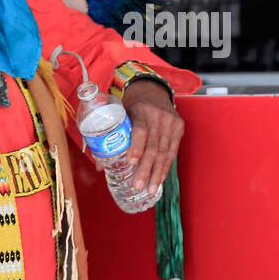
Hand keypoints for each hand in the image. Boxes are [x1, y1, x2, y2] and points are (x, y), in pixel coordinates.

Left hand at [118, 79, 183, 195]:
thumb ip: (109, 134)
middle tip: (138, 185)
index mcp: (142, 110)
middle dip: (146, 168)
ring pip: (165, 152)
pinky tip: (160, 179)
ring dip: (157, 173)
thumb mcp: (119, 111)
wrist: (153, 90)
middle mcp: (159, 116)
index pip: (141, 130)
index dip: (136, 147)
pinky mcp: (179, 127)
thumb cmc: (132, 105)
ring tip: (150, 189)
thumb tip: (99, 164)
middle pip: (153, 146)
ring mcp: (171, 122)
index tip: (130, 162)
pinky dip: (166, 167)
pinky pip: (173, 151)